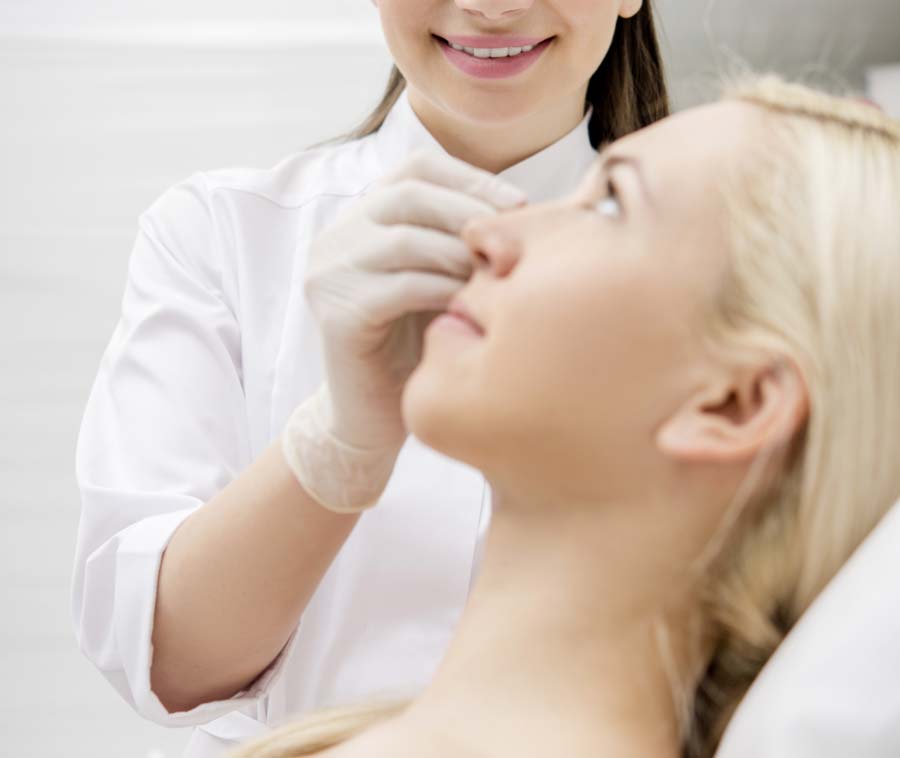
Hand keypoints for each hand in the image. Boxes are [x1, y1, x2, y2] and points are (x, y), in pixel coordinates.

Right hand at [282, 149, 526, 511]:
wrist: (373, 414)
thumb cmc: (418, 343)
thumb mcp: (444, 277)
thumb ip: (467, 239)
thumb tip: (538, 202)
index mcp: (363, 217)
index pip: (415, 167)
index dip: (469, 178)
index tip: (517, 203)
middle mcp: (337, 235)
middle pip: (409, 193)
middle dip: (470, 213)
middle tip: (511, 243)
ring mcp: (328, 271)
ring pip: (406, 238)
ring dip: (460, 256)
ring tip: (492, 279)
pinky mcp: (334, 312)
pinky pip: (400, 287)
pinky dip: (442, 292)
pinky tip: (467, 308)